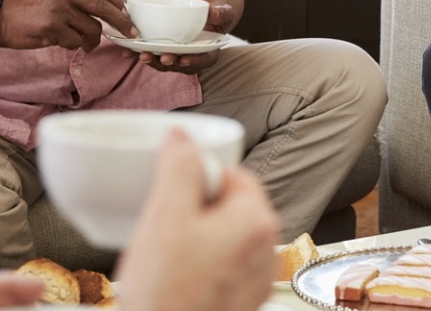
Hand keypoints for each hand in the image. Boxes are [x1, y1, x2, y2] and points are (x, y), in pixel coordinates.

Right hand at [1, 0, 132, 50]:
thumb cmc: (29, 6)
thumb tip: (111, 8)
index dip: (117, 1)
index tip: (126, 12)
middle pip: (103, 7)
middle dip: (121, 21)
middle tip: (131, 31)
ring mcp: (57, 8)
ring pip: (91, 27)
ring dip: (93, 39)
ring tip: (85, 42)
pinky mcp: (51, 27)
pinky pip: (76, 41)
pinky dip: (74, 45)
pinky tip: (63, 42)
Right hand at [116, 129, 279, 310]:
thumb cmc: (165, 293)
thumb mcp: (165, 217)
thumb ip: (178, 169)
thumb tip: (183, 136)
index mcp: (257, 220)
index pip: (234, 176)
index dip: (198, 180)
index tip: (170, 195)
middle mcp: (268, 249)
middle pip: (231, 208)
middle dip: (196, 212)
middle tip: (162, 231)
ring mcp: (256, 280)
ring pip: (225, 240)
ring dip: (197, 241)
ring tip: (165, 260)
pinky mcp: (241, 302)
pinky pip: (222, 269)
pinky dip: (200, 268)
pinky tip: (175, 282)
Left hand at [138, 2, 231, 73]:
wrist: (205, 9)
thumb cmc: (216, 12)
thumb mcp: (224, 11)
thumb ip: (221, 13)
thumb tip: (212, 13)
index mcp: (208, 52)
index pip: (203, 61)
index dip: (193, 62)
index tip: (184, 59)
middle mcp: (191, 57)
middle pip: (179, 65)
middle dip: (168, 63)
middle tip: (161, 57)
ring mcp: (175, 54)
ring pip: (163, 62)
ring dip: (151, 61)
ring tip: (140, 54)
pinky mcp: (162, 48)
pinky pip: (150, 53)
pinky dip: (138, 53)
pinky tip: (126, 51)